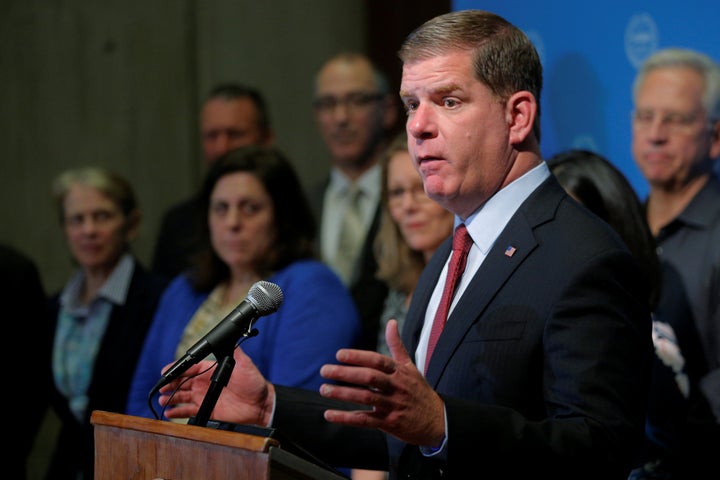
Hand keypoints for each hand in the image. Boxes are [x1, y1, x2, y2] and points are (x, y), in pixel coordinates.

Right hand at [158, 346, 274, 425]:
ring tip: (163, 400)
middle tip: (162, 387)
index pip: (191, 368)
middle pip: (183, 382)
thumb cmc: (254, 383)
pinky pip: (189, 411)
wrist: (261, 404)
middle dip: (171, 384)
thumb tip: (231, 337)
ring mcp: (206, 396)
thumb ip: (235, 352)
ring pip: (183, 396)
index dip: (178, 369)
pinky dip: (178, 412)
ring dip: (172, 397)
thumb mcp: (244, 364)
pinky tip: (170, 413)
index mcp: (211, 369)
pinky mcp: (208, 409)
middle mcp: (206, 382)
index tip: (166, 372)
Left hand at [319, 319, 445, 446]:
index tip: (339, 355)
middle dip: (345, 373)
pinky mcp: (389, 424)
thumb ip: (397, 345)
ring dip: (343, 393)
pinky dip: (346, 418)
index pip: (377, 360)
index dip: (358, 357)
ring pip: (365, 397)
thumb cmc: (420, 392)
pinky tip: (330, 414)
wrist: (438, 421)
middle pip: (369, 377)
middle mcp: (396, 387)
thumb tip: (391, 322)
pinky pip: (365, 420)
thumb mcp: (411, 367)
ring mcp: (393, 406)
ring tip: (324, 389)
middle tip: (324, 370)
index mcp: (400, 372)